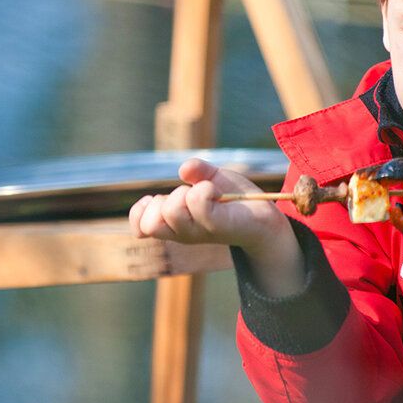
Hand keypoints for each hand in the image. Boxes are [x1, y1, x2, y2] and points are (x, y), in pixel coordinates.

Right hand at [128, 158, 291, 251]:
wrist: (263, 215)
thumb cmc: (233, 199)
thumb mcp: (211, 179)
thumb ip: (197, 171)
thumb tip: (184, 170)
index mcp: (175, 223)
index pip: (140, 228)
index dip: (139, 212)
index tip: (155, 198)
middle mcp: (184, 231)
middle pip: (152, 223)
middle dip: (162, 202)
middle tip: (186, 194)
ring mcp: (200, 230)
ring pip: (172, 212)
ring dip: (185, 193)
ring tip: (206, 191)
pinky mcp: (219, 225)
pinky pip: (198, 205)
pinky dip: (204, 190)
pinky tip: (215, 190)